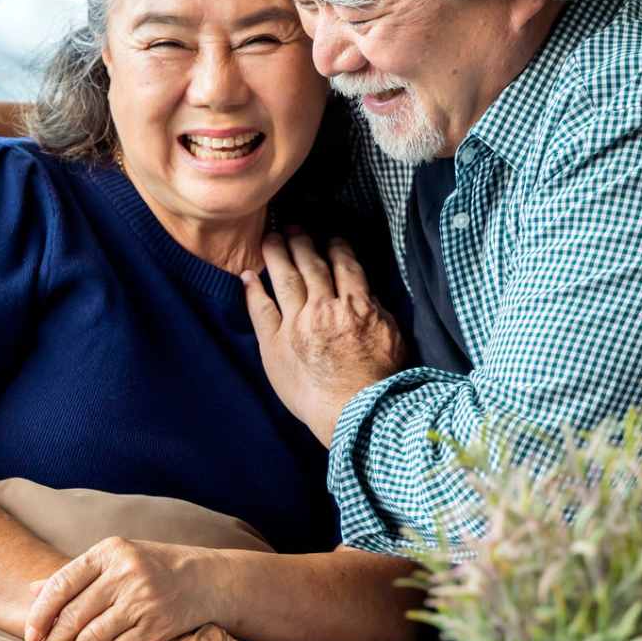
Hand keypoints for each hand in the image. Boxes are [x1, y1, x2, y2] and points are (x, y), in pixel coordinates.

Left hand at [23, 537, 219, 640]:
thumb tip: (32, 590)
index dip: (41, 612)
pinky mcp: (156, 625)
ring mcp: (142, 599)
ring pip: (93, 637)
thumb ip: (75, 575)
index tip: (31, 633)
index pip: (62, 583)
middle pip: (75, 614)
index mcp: (110, 551)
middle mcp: (126, 573)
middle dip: (55, 640)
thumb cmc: (150, 568)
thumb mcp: (115, 560)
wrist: (203, 579)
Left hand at [243, 233, 403, 445]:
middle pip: (310, 264)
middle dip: (302, 241)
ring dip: (277, 254)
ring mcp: (296, 325)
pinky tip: (248, 276)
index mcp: (355, 305)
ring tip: (271, 238)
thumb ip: (378, 311)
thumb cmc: (379, 382)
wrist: (353, 413)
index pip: (344, 265)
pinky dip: (253, 290)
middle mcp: (323, 308)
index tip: (330, 238)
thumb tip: (366, 295)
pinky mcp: (274, 344)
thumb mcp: (393, 338)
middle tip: (294, 227)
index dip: (336, 247)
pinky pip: (260, 310)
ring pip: (284, 278)